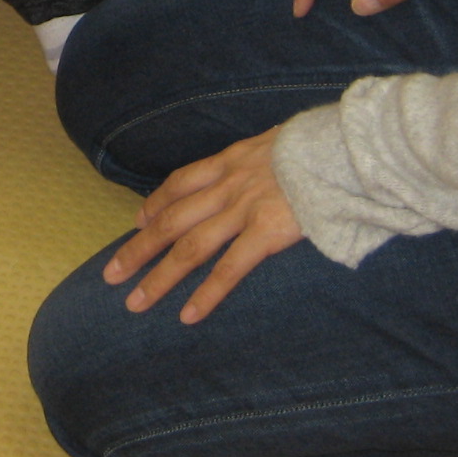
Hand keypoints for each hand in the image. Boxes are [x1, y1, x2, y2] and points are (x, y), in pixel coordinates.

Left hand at [102, 127, 303, 323]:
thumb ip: (264, 158)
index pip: (180, 182)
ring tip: (135, 302)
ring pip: (190, 247)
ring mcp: (245, 208)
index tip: (138, 220)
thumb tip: (267, 163)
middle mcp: (228, 185)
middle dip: (138, 248)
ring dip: (159, 277)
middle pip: (171, 220)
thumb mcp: (280, 141)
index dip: (155, 203)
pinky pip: (229, 268)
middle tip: (111, 274)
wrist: (345, 145)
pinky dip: (206, 293)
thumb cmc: (321, 144)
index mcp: (231, 160)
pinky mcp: (267, 231)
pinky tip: (187, 315)